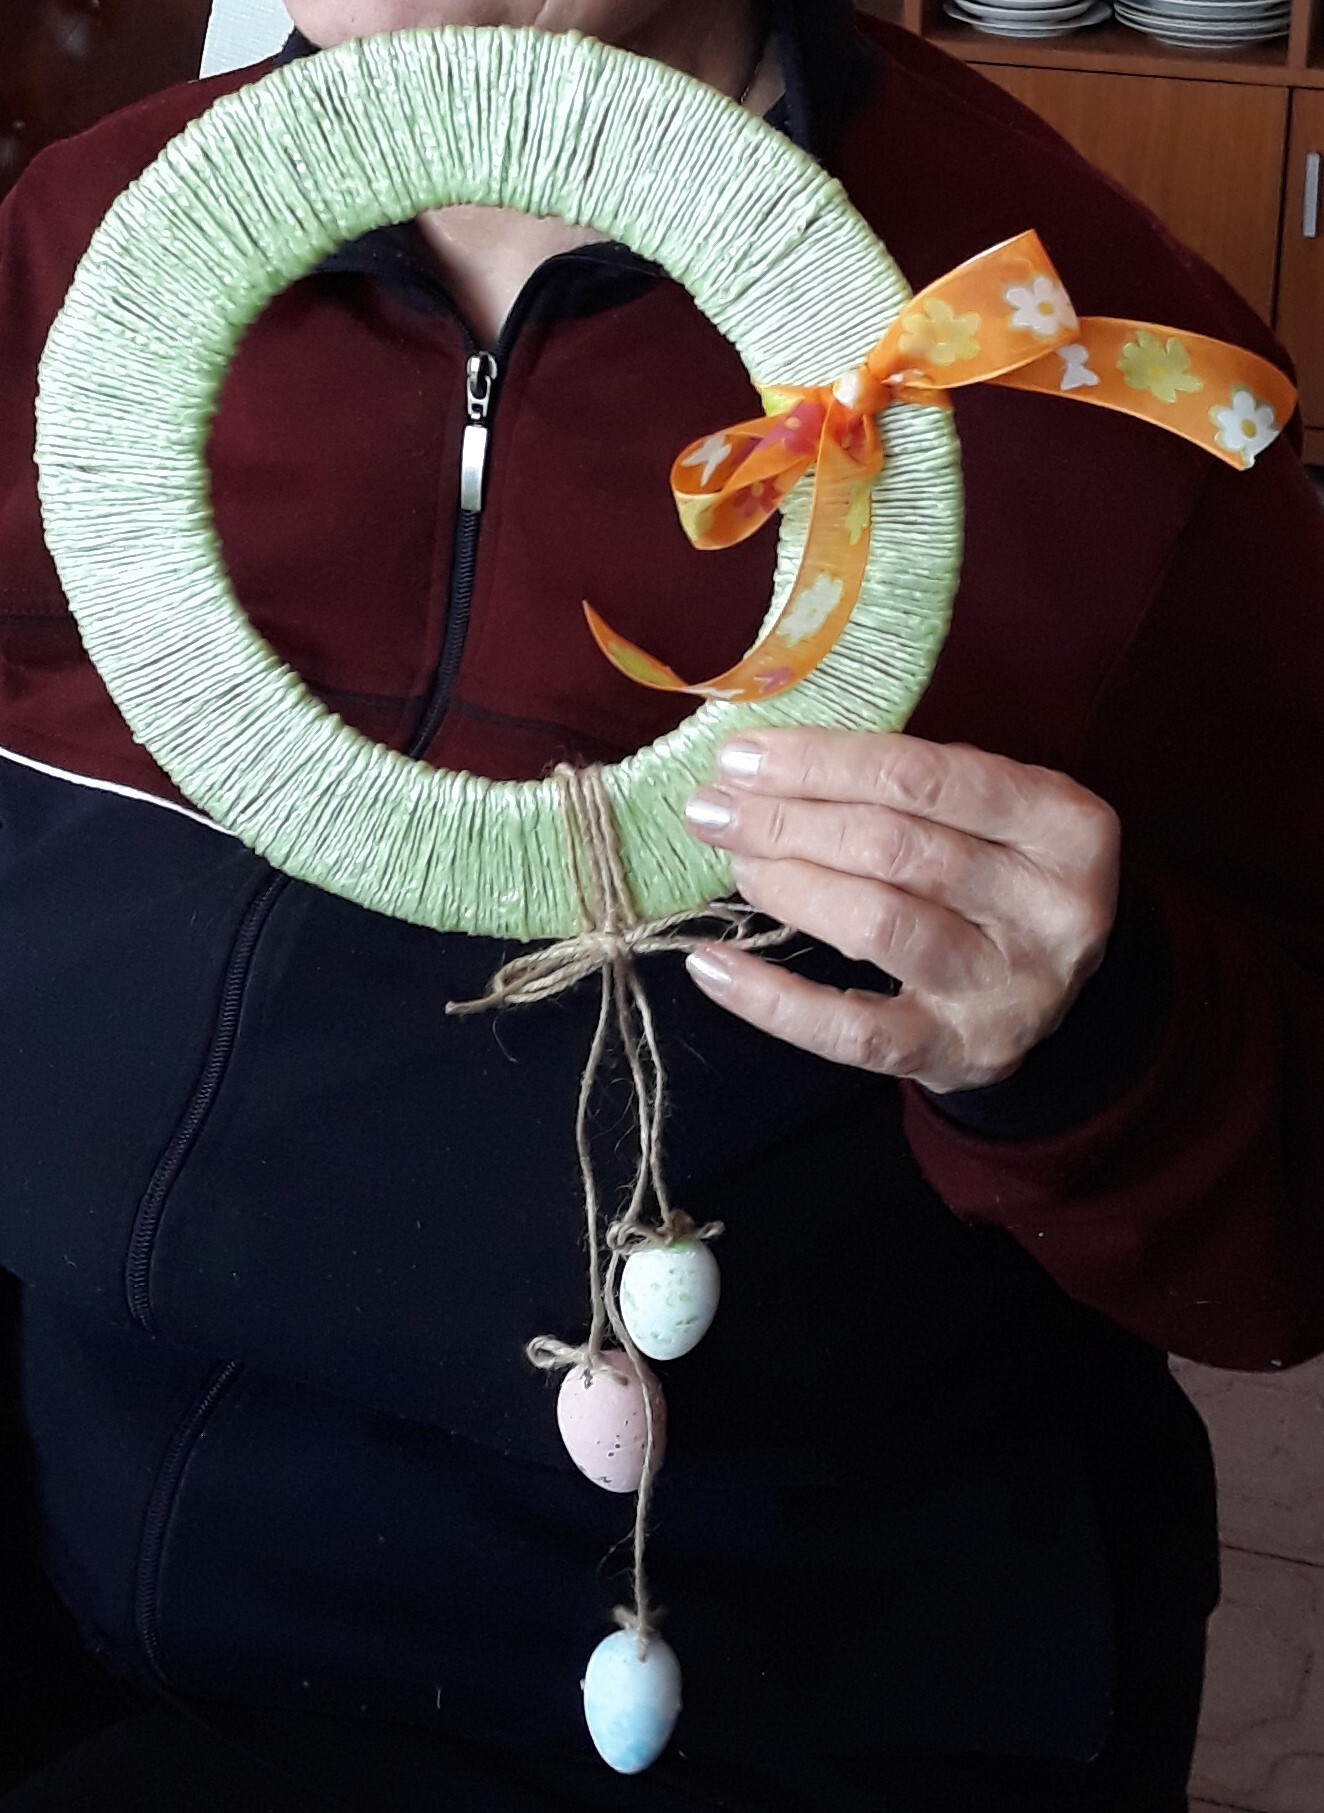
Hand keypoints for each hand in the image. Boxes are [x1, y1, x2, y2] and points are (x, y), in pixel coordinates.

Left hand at [682, 730, 1120, 1093]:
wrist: (1043, 993)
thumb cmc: (998, 876)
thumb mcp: (988, 814)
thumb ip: (903, 781)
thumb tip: (761, 763)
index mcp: (1065, 826)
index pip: (923, 778)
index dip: (819, 763)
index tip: (738, 757)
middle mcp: (1051, 910)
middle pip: (894, 849)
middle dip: (786, 821)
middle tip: (714, 810)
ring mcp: (1009, 990)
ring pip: (877, 926)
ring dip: (787, 887)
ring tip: (736, 865)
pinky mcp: (961, 1054)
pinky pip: (853, 1030)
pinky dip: (773, 1000)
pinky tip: (713, 966)